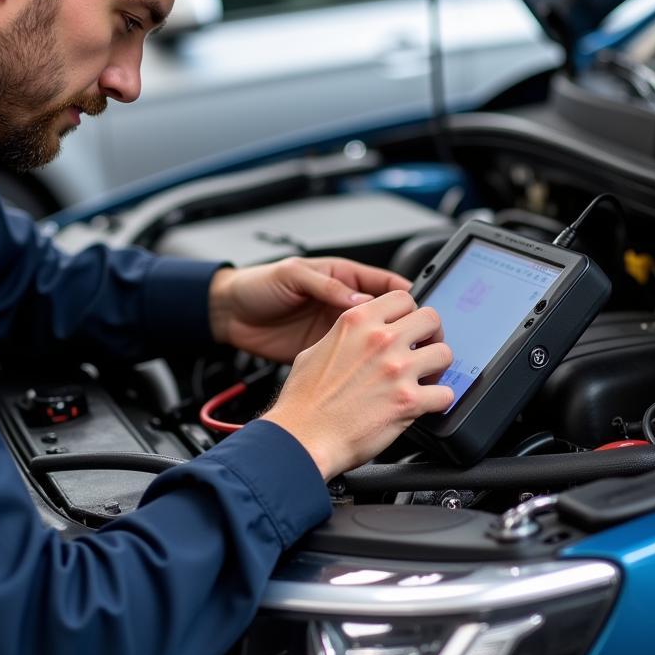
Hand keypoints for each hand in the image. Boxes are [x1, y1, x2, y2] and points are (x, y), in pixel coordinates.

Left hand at [208, 256, 410, 364]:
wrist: (229, 315)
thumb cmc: (259, 285)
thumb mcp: (293, 276)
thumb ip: (328, 286)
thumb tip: (363, 301)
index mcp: (344, 279)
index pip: (387, 285)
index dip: (410, 297)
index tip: (425, 312)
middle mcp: (346, 306)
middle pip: (390, 317)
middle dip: (409, 328)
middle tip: (424, 342)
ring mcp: (338, 333)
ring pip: (377, 343)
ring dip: (391, 352)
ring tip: (407, 363)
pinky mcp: (326, 354)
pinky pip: (354, 361)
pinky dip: (368, 370)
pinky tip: (378, 378)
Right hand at [263, 290, 453, 478]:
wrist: (303, 437)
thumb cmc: (303, 400)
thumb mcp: (315, 350)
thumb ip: (345, 337)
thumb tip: (357, 339)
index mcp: (358, 321)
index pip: (403, 297)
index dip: (409, 313)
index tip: (408, 326)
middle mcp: (380, 340)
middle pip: (431, 318)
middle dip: (431, 335)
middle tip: (424, 349)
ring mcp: (397, 369)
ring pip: (445, 353)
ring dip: (437, 367)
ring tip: (426, 378)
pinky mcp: (409, 401)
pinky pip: (446, 394)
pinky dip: (439, 401)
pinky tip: (427, 404)